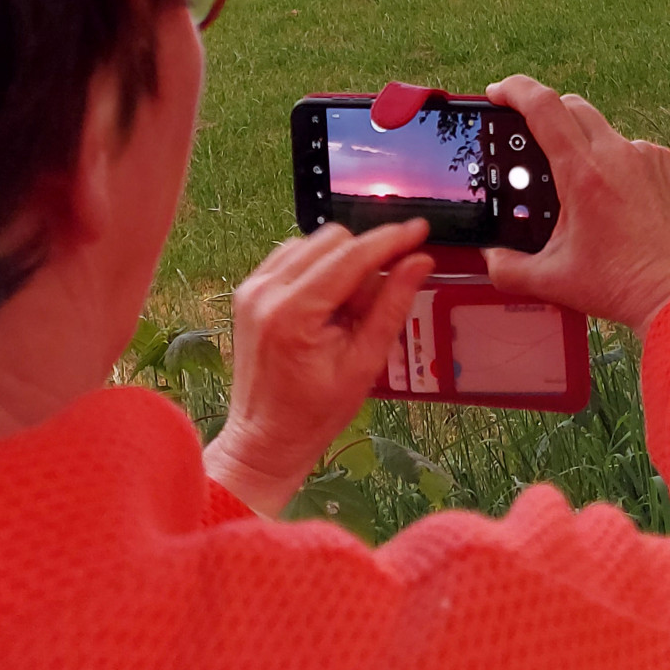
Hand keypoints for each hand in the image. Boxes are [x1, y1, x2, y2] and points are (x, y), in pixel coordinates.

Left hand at [203, 220, 432, 515]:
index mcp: (294, 314)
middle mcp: (266, 291)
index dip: (390, 240)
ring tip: (347, 310)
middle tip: (374, 302)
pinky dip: (318, 268)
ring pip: (313, 243)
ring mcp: (252, 288)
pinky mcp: (248, 291)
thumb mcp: (365, 364)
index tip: (420, 229)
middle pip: (332, 240)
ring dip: (341, 263)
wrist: (264, 439)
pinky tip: (326, 303)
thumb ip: (392, 306)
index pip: (351, 256)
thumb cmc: (316, 413)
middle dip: (365, 259)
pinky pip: (292, 255)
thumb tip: (420, 261)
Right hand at [482, 76, 669, 334]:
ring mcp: (645, 156)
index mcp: (583, 174)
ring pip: (601, 126)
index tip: (497, 92)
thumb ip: (507, 268)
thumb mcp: (552, 280)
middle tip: (526, 135)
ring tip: (570, 178)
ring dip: (579, 138)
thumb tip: (489, 257)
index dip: (514, 90)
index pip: (543, 107)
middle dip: (542, 112)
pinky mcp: (665, 165)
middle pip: (570, 105)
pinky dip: (611, 158)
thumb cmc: (620, 286)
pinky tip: (608, 193)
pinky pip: (628, 146)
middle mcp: (617, 154)